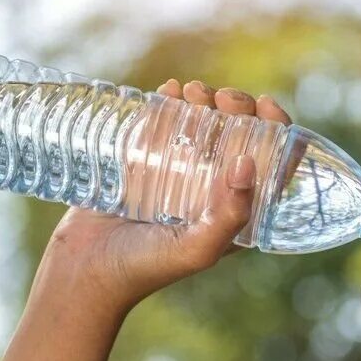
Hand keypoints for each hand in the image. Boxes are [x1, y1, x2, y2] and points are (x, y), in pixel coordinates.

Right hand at [33, 78, 293, 311]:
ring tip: (192, 91)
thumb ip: (231, 214)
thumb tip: (249, 163)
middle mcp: (211, 189)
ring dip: (205, 99)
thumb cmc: (146, 268)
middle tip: (221, 99)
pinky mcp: (142, 162)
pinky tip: (170, 90)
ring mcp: (177, 173)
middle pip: (239, 134)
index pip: (271, 161)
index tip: (264, 105)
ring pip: (203, 123)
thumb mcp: (198, 248)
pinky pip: (162, 123)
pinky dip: (170, 101)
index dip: (277, 128)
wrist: (84, 270)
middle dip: (238, 106)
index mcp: (236, 210)